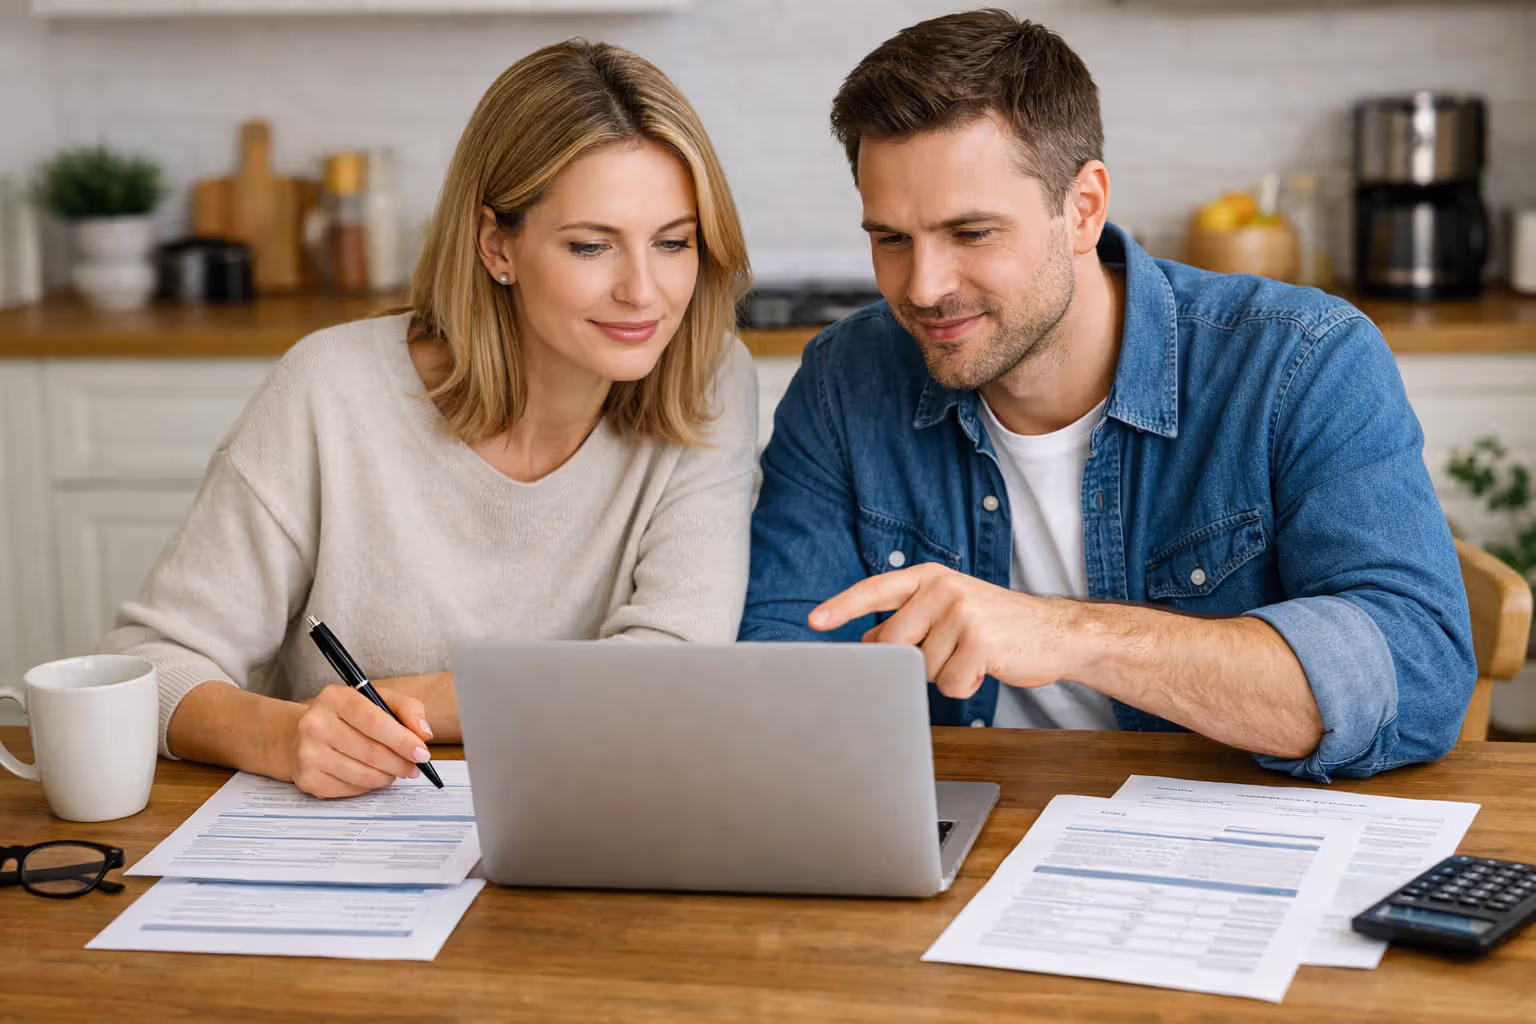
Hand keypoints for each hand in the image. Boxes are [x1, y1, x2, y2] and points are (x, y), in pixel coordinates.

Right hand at [285, 684, 433, 798]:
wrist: (302, 734)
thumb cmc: (346, 716)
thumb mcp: (376, 699)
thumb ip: (406, 708)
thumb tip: (423, 733)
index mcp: (335, 698)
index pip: (375, 722)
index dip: (403, 740)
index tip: (421, 752)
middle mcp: (316, 724)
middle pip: (371, 752)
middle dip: (401, 763)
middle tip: (414, 767)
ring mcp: (308, 753)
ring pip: (363, 775)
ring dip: (387, 776)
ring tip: (395, 770)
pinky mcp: (308, 778)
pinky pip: (350, 789)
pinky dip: (368, 785)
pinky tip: (372, 776)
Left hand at [809, 564, 1077, 698]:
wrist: (1057, 633)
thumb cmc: (997, 626)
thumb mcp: (951, 608)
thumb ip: (910, 618)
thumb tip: (866, 642)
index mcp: (930, 577)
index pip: (875, 590)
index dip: (842, 606)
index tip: (814, 621)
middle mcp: (943, 589)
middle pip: (891, 643)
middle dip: (912, 661)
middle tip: (949, 651)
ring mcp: (962, 613)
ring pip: (921, 668)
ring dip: (945, 673)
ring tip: (974, 655)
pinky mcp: (979, 641)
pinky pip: (948, 684)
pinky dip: (965, 686)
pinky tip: (987, 667)